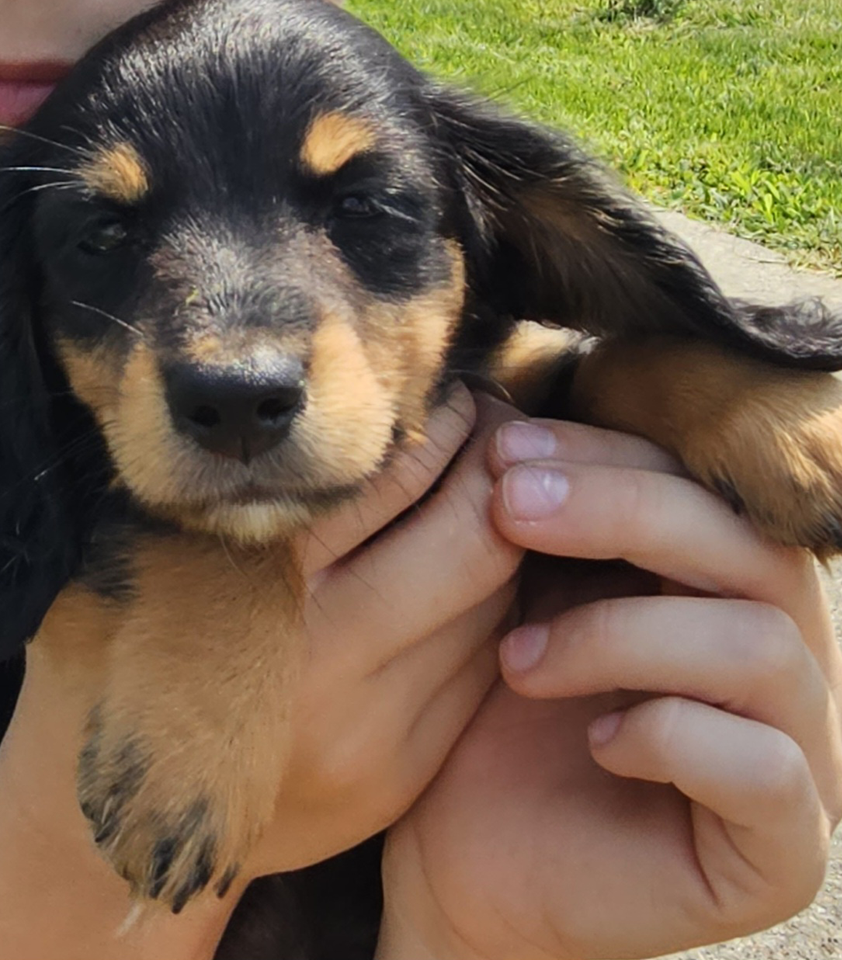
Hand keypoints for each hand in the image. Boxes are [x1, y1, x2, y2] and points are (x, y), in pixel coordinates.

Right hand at [0, 386, 524, 959]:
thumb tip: (316, 406)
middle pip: (470, 542)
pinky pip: (485, 666)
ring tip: (494, 485)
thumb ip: (227, 488)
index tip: (445, 389)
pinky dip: (492, 604)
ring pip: (494, 605)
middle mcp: (324, 671)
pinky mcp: (404, 777)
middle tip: (496, 425)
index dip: (435, 424)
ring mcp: (375, 738)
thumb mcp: (140, 554)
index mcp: (248, 595)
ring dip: (507, 532)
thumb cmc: (118, 656)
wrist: (113, 822)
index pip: (384, 482)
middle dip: (497, 467)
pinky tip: (474, 566)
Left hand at [378, 417, 841, 959]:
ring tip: (517, 660)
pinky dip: (673, 737)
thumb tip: (508, 413)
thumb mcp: (521, 595)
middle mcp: (779, 654)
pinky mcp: (779, 848)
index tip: (503, 449)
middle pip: (748, 547)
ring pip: (759, 647)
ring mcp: (797, 753)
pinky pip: (768, 772)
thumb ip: (546, 519)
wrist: (467, 851)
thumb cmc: (493, 711)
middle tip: (509, 508)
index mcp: (721, 584)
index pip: (704, 486)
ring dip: (619, 635)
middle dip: (620, 513)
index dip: (609, 455)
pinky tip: (597, 740)